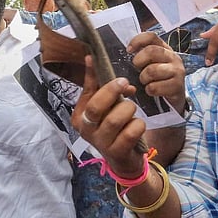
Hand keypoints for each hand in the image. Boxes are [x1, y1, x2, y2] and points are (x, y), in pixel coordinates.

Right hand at [72, 56, 145, 179]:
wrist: (123, 160)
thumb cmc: (112, 128)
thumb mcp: (101, 106)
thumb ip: (95, 84)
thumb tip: (90, 57)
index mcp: (79, 116)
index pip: (88, 95)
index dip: (104, 83)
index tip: (119, 77)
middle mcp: (85, 130)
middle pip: (97, 107)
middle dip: (114, 92)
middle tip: (127, 85)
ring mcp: (100, 143)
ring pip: (117, 118)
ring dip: (129, 110)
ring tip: (131, 112)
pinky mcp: (117, 152)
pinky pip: (132, 131)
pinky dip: (138, 125)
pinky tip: (136, 127)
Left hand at [127, 32, 186, 112]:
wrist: (173, 99)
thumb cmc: (158, 79)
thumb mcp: (150, 64)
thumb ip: (142, 56)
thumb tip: (127, 50)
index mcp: (164, 48)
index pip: (151, 36)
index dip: (137, 41)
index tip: (129, 50)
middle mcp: (173, 57)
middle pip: (151, 51)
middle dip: (139, 61)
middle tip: (137, 69)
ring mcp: (177, 71)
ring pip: (152, 70)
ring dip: (144, 78)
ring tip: (146, 82)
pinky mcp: (178, 85)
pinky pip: (155, 87)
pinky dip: (149, 90)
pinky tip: (152, 91)